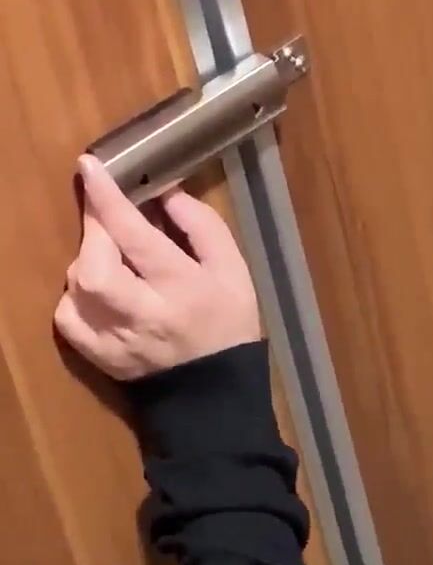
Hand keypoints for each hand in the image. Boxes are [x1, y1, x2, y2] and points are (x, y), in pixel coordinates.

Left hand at [55, 156, 263, 380]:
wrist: (213, 398)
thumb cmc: (226, 326)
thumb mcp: (232, 272)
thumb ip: (201, 227)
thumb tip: (164, 194)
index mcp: (181, 289)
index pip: (135, 236)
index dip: (108, 199)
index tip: (89, 167)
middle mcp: (143, 315)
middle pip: (95, 267)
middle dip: (95, 233)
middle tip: (109, 221)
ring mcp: (115, 339)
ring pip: (79, 286)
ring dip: (89, 262)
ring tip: (115, 261)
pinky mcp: (98, 356)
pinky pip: (67, 315)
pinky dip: (74, 296)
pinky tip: (98, 293)